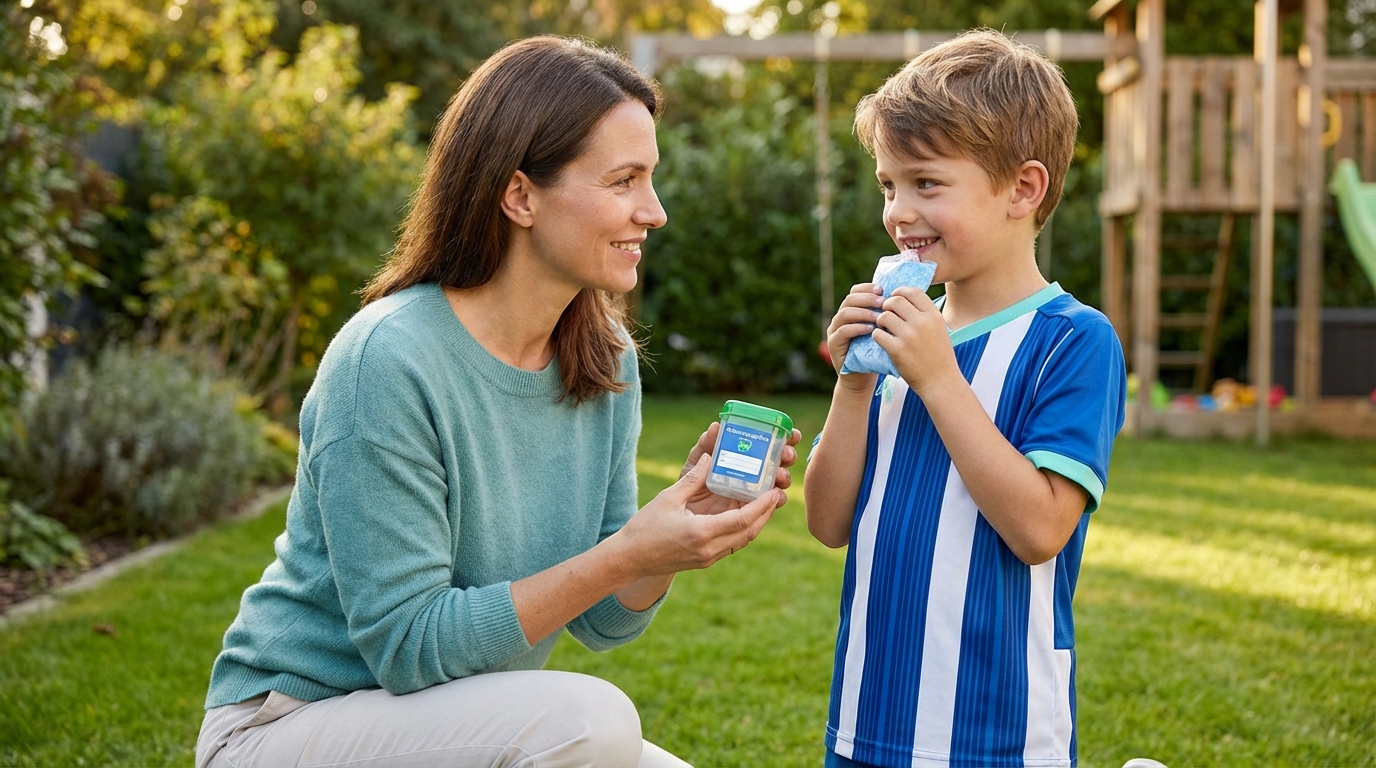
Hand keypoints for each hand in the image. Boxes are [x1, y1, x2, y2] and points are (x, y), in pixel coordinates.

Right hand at [618, 454, 782, 575]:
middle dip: (766, 513)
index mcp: (701, 533)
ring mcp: (708, 558)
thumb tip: (710, 457)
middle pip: (748, 532)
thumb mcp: (668, 498)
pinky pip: (732, 545)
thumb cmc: (644, 528)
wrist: (630, 559)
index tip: (774, 492)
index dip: (762, 506)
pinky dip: (743, 530)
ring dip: (757, 523)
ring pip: (742, 540)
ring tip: (766, 504)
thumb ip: (693, 479)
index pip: (742, 520)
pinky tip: (746, 517)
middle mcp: (709, 549)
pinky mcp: (705, 560)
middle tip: (776, 494)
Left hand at [680, 422, 801, 515]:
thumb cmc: (688, 485)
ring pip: (779, 482)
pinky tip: (775, 494)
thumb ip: (705, 446)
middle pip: (780, 461)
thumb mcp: (694, 464)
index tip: (792, 433)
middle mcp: (753, 473)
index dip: (785, 437)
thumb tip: (716, 427)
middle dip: (788, 455)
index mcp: (743, 456)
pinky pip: (771, 505)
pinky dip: (777, 498)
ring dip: (784, 476)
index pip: (770, 443)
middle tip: (786, 454)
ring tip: (779, 476)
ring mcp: (755, 492)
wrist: (681, 515)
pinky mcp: (752, 511)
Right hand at [827, 283, 883, 392]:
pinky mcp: (833, 344)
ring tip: (879, 316)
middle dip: (867, 298)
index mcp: (852, 311)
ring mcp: (834, 330)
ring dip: (863, 312)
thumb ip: (887, 315)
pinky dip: (856, 328)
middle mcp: (840, 318)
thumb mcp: (884, 331)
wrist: (863, 378)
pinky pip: (842, 331)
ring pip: (845, 313)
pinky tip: (870, 330)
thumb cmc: (877, 353)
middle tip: (883, 302)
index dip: (868, 288)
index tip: (883, 290)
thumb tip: (906, 298)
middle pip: (850, 299)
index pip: (856, 291)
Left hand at [872, 286, 960, 395]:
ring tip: (884, 329)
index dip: (899, 292)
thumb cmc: (939, 356)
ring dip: (880, 322)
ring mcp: (909, 336)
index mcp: (933, 315)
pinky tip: (883, 341)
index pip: (912, 291)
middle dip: (887, 306)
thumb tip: (904, 298)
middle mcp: (922, 322)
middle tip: (886, 315)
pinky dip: (877, 336)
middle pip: (895, 301)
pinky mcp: (897, 350)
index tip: (894, 298)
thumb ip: (924, 314)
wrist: (941, 382)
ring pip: (884, 316)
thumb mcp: (939, 329)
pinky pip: (878, 334)